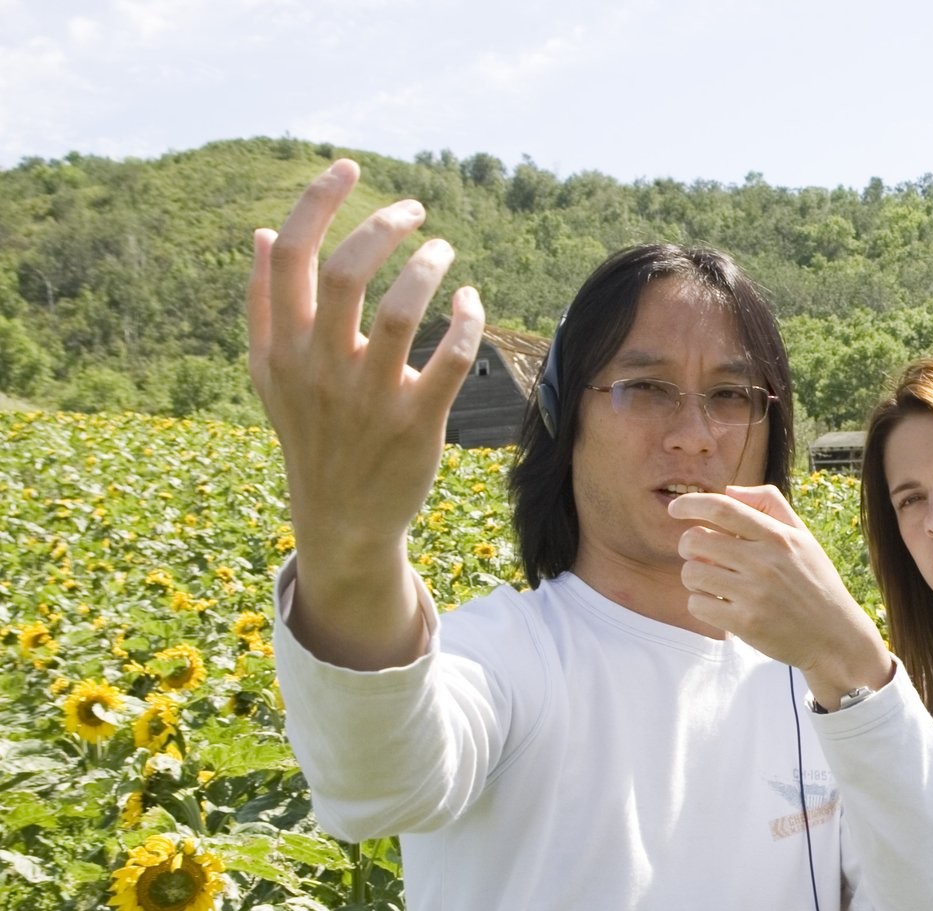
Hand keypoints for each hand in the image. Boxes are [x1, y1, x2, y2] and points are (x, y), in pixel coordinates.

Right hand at [247, 159, 481, 666]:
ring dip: (427, 268)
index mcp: (282, 346)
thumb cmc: (311, 433)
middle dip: (384, 226)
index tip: (348, 168)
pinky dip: (463, 321)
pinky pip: (446, 360)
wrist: (341, 519)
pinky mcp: (415, 424)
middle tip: (414, 209)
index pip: (290, 255)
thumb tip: (262, 234)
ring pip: (397, 310)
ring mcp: (367, 397)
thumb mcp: (270, 374)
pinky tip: (469, 302)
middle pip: (347, 272)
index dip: (318, 201)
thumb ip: (265, 304)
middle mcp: (319, 367)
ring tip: (443, 252)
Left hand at [670, 486, 889, 699]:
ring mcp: (754, 593)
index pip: (723, 508)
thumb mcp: (804, 538)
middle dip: (688, 546)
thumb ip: (771, 506)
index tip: (675, 508)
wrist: (836, 637)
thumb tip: (729, 490)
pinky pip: (697, 604)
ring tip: (714, 584)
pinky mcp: (745, 623)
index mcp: (778, 537)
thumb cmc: (816, 584)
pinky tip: (720, 606)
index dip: (691, 503)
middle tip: (701, 556)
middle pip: (696, 540)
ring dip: (694, 577)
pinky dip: (701, 604)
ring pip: (692, 573)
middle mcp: (765, 562)